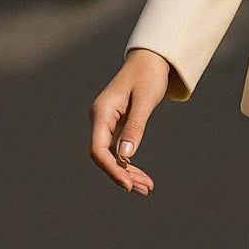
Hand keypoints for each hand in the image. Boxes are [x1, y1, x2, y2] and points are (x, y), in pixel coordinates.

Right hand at [90, 49, 169, 194]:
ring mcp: (106, 123)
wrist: (150, 59)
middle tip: (145, 189)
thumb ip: (136, 126)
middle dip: (123, 175)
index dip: (111, 169)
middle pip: (104, 156)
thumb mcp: (145, 100)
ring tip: (147, 187)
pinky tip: (141, 176)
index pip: (98, 148)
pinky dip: (130, 163)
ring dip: (128, 173)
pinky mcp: (115, 125)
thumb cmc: (148, 75)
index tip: (127, 184)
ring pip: (111, 156)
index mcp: (102, 112)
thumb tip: (126, 155)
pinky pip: (118, 150)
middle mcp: (100, 119)